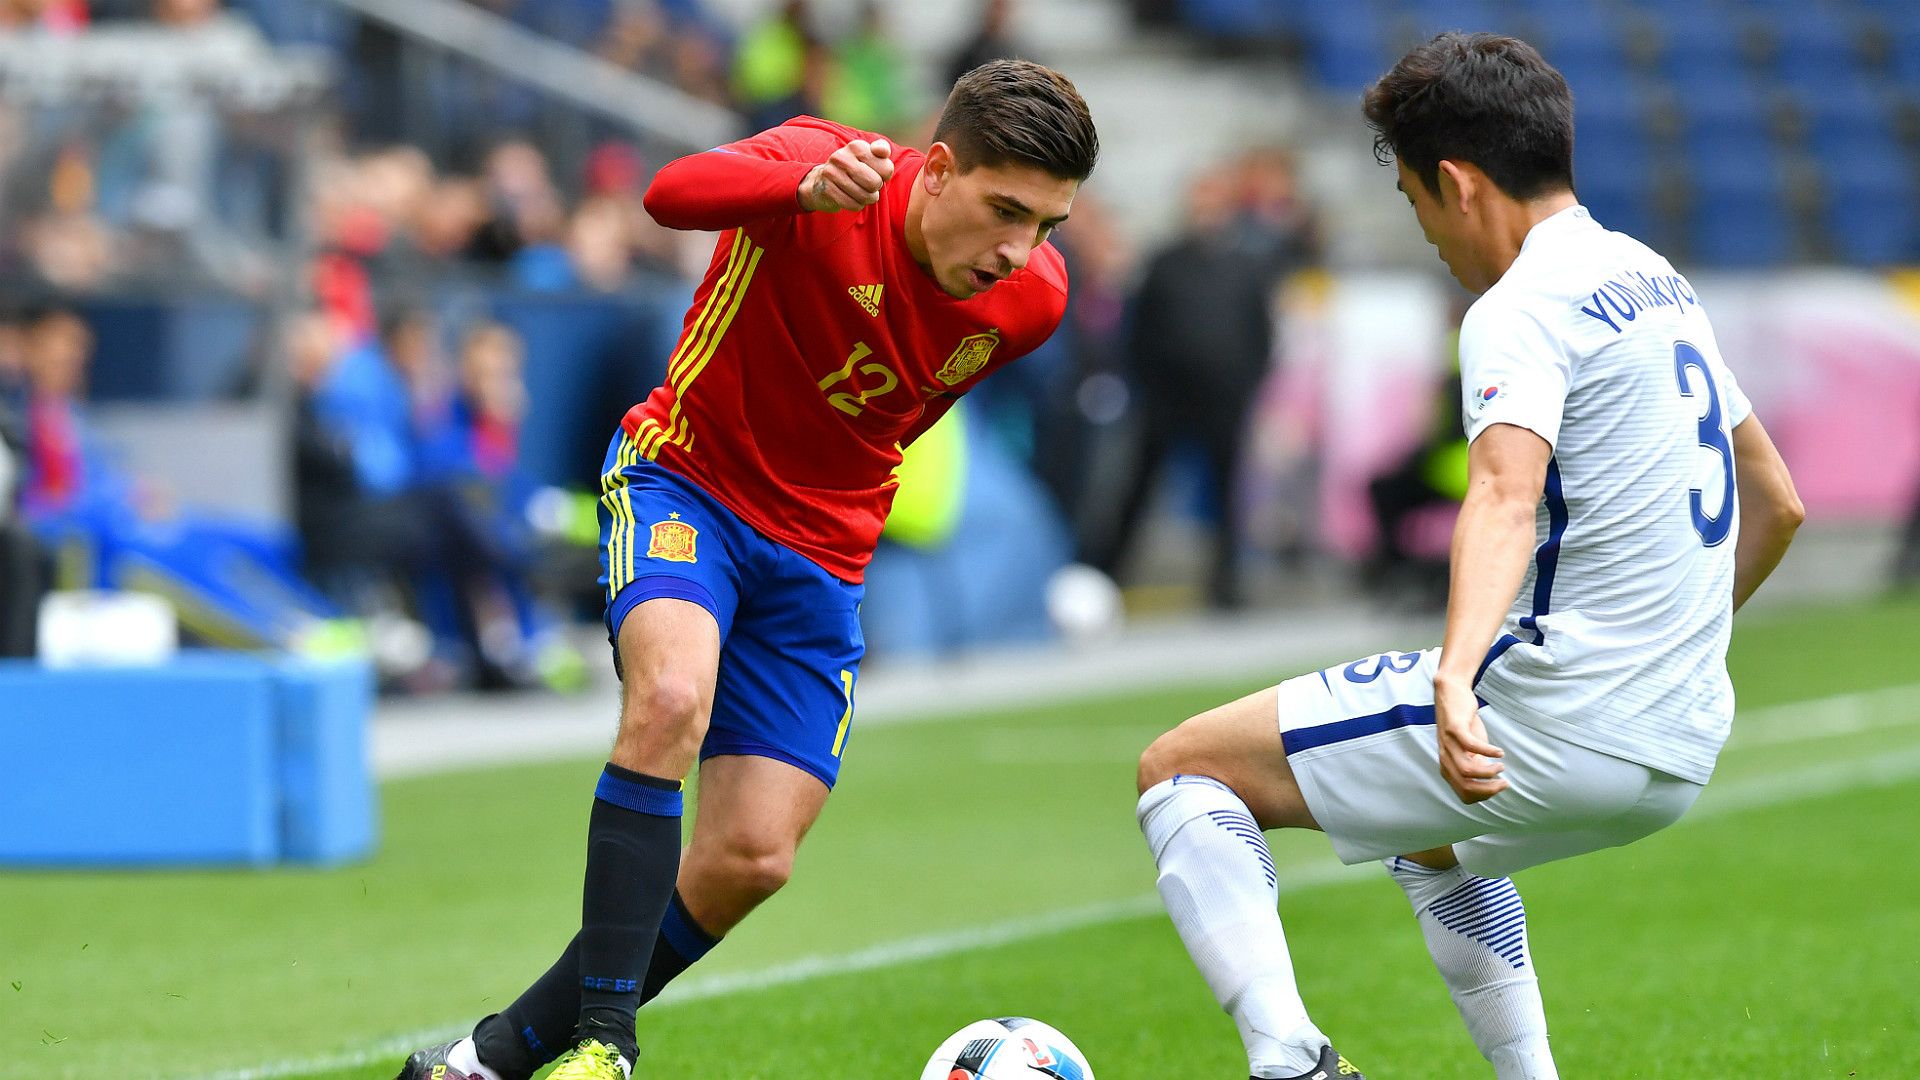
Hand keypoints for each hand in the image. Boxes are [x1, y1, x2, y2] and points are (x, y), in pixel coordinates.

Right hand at [798, 138, 893, 212]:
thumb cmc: (855, 168)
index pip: (886, 168)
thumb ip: (882, 149)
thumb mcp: (870, 155)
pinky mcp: (826, 189)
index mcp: (856, 146)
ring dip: (867, 199)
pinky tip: (852, 199)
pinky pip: (852, 204)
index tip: (875, 172)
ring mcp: (831, 173)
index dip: (885, 176)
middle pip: (875, 183)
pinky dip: (857, 205)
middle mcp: (842, 157)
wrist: (823, 180)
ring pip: (864, 196)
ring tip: (861, 193)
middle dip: (876, 189)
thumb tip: (881, 150)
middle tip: (869, 186)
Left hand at [1434, 675, 1507, 803]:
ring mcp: (1448, 744)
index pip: (1464, 794)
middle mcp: (1445, 758)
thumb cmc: (1464, 723)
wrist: (1451, 693)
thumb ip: (1476, 765)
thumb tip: (1490, 784)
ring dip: (1488, 772)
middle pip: (1466, 786)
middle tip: (1504, 783)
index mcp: (1448, 767)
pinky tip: (1499, 752)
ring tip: (1501, 766)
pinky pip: (1471, 746)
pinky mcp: (1454, 728)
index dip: (1484, 796)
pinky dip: (1488, 751)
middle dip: (1489, 789)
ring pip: (1467, 770)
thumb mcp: (1470, 749)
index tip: (1499, 788)